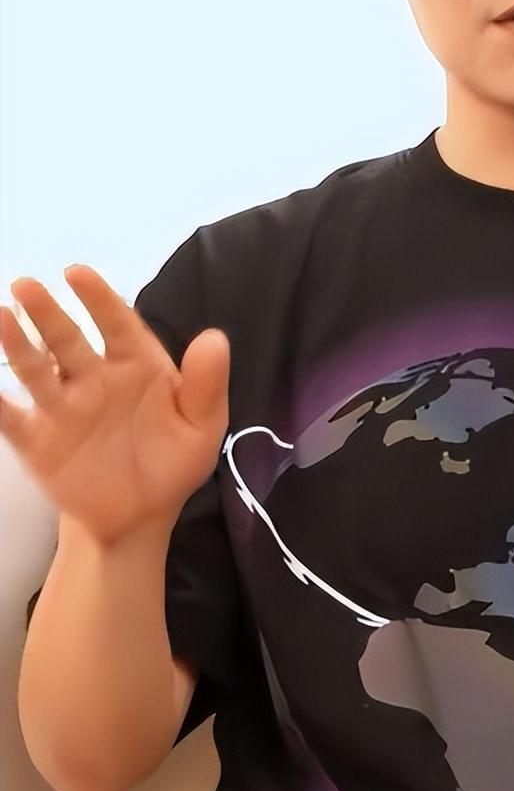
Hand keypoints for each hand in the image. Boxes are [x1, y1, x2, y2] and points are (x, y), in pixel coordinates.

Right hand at [0, 264, 229, 547]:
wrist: (141, 516)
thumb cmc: (173, 462)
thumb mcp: (202, 426)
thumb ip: (207, 384)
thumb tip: (216, 336)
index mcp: (136, 366)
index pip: (117, 324)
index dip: (99, 298)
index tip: (77, 273)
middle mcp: (95, 378)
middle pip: (68, 340)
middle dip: (48, 313)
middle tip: (26, 286)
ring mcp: (64, 408)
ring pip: (37, 371)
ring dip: (17, 346)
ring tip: (1, 318)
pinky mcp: (39, 441)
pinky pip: (11, 419)